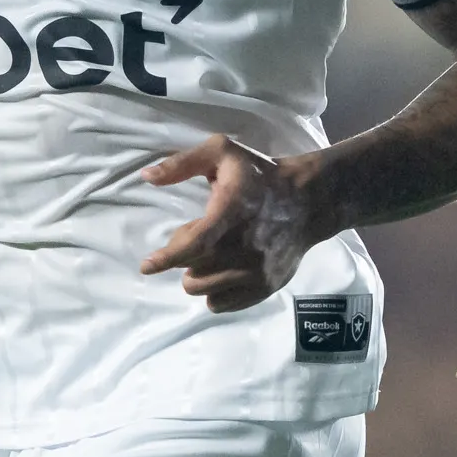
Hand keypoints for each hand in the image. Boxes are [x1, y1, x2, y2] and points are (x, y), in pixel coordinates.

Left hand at [139, 135, 323, 312]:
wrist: (310, 199)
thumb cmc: (261, 174)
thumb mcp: (223, 152)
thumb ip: (183, 163)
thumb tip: (147, 177)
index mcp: (230, 214)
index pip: (193, 246)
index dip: (166, 259)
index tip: (147, 266)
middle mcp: (244, 249)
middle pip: (193, 275)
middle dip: (184, 260)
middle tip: (198, 239)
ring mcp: (257, 272)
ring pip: (205, 292)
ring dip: (198, 276)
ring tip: (211, 255)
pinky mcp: (266, 286)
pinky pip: (223, 303)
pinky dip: (215, 291)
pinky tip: (222, 271)